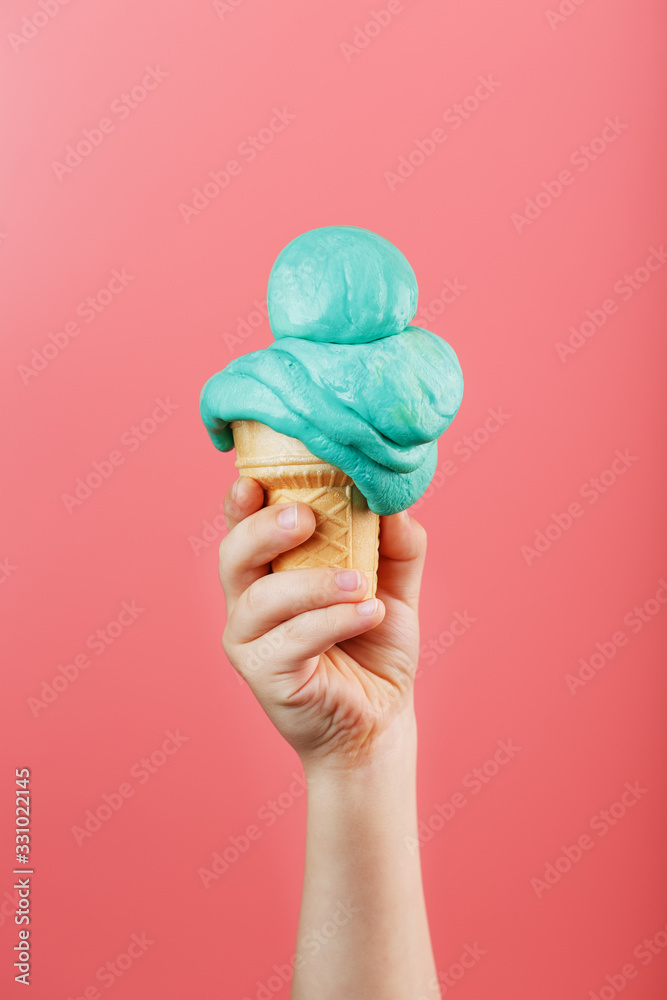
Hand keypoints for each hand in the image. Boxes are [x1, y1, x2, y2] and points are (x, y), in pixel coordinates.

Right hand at [218, 477, 426, 771]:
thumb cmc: (374, 646)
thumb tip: (394, 503)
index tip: (257, 479)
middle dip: (263, 530)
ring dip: (313, 583)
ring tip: (362, 583)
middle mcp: (248, 602)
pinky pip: (290, 641)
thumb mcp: (395, 587)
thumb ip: (397, 546)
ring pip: (262, 599)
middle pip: (233, 555)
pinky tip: (369, 614)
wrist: (381, 718)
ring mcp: (250, 642)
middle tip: (305, 518)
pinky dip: (331, 621)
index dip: (243, 500)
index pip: (244, 526)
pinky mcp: (264, 676)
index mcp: (270, 570)